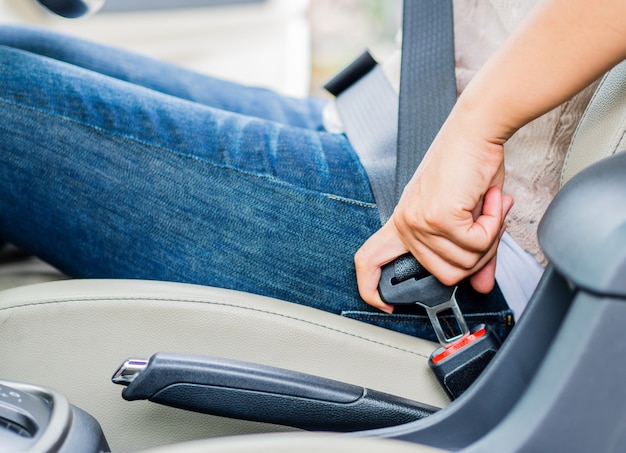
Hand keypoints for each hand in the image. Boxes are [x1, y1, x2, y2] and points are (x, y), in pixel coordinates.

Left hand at [354, 115, 513, 312]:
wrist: (475, 129)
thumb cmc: (469, 165)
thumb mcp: (468, 215)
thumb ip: (472, 253)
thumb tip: (481, 286)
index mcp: (403, 223)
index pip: (368, 260)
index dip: (369, 288)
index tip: (384, 303)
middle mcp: (406, 224)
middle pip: (446, 275)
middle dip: (478, 255)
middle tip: (488, 224)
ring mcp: (419, 221)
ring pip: (465, 263)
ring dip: (489, 237)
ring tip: (487, 206)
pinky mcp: (438, 217)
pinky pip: (476, 244)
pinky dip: (493, 225)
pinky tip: (489, 201)